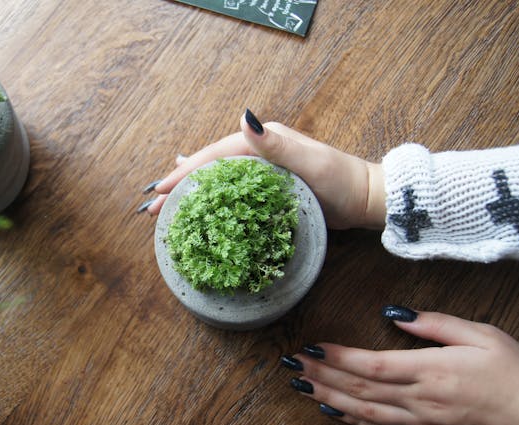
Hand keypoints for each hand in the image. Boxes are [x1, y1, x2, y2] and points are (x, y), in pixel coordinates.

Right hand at [142, 110, 386, 228]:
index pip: (215, 154)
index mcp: (263, 141)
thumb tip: (244, 119)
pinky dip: (212, 199)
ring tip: (167, 211)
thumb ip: (276, 143)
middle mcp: (259, 153)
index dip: (185, 171)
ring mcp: (262, 171)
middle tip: (154, 208)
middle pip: (210, 167)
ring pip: (217, 180)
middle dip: (180, 185)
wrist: (365, 197)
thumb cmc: (340, 180)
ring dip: (191, 194)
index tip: (161, 189)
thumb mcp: (309, 161)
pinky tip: (199, 207)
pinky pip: (231, 193)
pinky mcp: (267, 188)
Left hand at [283, 306, 518, 424]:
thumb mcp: (481, 335)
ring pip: (363, 411)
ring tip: (300, 386)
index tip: (310, 347)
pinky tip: (333, 411)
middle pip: (358, 387)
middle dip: (320, 374)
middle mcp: (419, 399)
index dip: (336, 357)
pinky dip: (353, 421)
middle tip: (291, 364)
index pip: (370, 363)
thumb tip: (394, 313)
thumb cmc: (514, 375)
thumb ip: (435, 324)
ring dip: (327, 397)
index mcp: (430, 370)